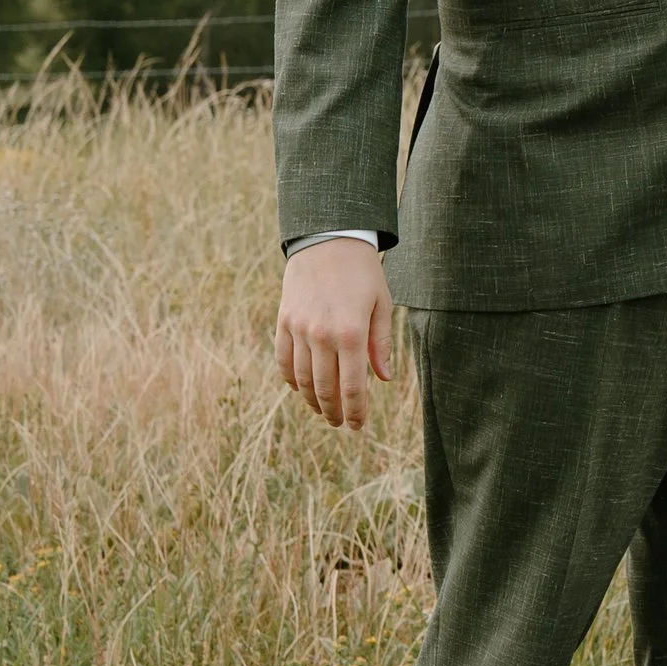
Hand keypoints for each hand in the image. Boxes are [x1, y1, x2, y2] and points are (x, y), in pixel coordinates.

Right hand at [277, 239, 394, 428]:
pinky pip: (283, 361)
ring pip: (302, 380)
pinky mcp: (284, 322)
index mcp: (351, 333)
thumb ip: (381, 343)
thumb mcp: (381, 303)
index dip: (355, 412)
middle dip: (334, 413)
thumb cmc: (362, 272)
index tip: (358, 426)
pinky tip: (302, 389)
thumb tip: (383, 379)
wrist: (327, 239)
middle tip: (341, 424)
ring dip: (312, 402)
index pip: (352, 388)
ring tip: (323, 412)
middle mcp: (322, 335)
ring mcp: (299, 330)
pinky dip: (291, 380)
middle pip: (325, 390)